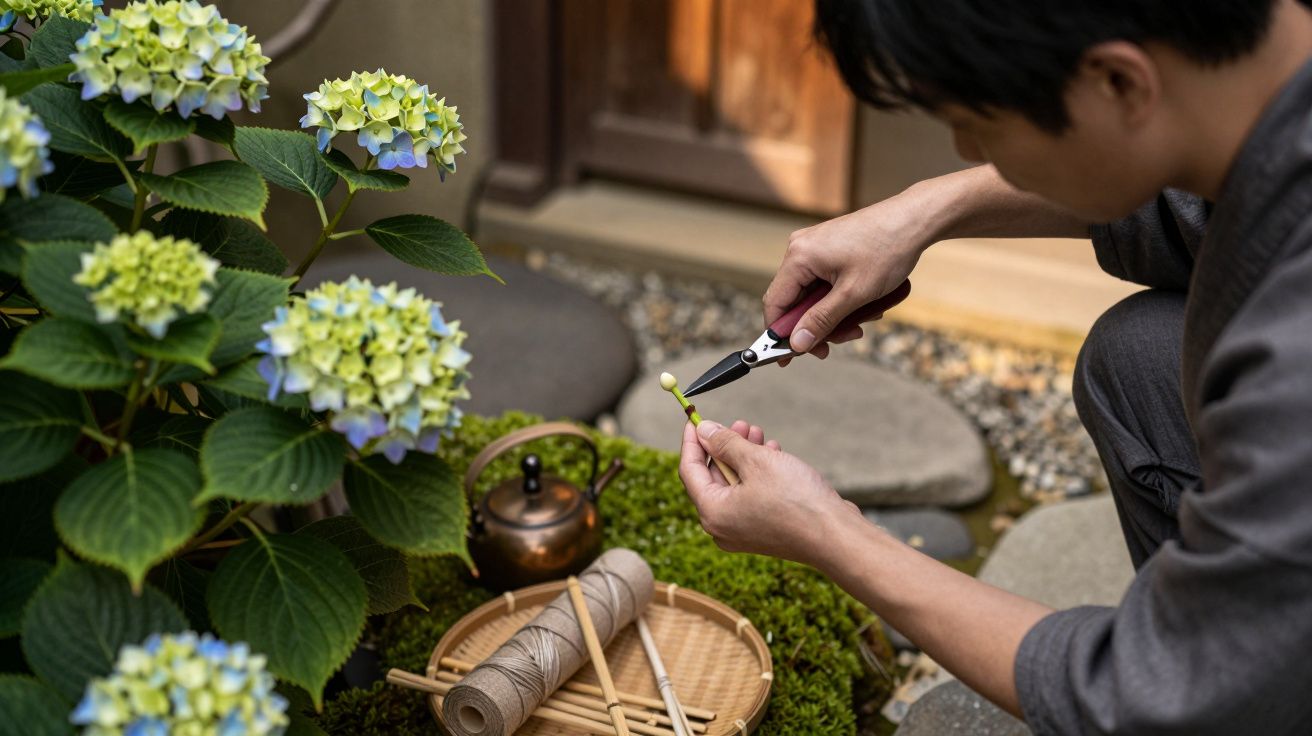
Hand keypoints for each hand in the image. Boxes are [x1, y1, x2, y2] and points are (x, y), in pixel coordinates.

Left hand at [678, 419, 861, 565]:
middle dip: (725, 446)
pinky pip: (751, 495)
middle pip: (713, 477)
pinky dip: (758, 473)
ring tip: (759, 433)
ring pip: (735, 484)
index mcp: (713, 513)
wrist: (836, 535)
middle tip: (740, 423)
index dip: (692, 441)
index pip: (689, 470)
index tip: (695, 418)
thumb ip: (726, 443)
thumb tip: (705, 431)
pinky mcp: (764, 530)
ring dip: (745, 456)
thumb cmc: (796, 501)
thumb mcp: (757, 461)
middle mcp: (723, 527)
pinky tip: (773, 453)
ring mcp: (744, 531)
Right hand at [764, 188, 938, 363]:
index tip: (787, 358)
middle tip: (841, 340)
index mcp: (799, 256)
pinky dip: (840, 299)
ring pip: (813, 295)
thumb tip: (797, 343)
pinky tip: (863, 304)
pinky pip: (825, 283)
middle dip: (818, 325)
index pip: (775, 303)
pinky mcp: (830, 248)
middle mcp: (802, 249)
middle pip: (795, 301)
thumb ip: (821, 321)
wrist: (914, 220)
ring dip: (834, 314)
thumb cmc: (887, 249)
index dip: (779, 334)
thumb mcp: (853, 294)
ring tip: (861, 320)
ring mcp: (816, 247)